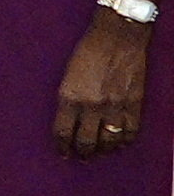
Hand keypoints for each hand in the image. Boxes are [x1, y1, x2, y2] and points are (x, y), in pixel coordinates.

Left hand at [59, 11, 151, 162]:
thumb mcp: (67, 76)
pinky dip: (125, 142)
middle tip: (80, 158)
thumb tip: (69, 121)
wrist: (117, 37)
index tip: (63, 153)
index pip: (62, 133)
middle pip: (85, 142)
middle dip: (82, 153)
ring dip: (103, 151)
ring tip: (99, 154)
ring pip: (109, 141)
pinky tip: (120, 144)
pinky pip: (130, 132)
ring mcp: (114, 107)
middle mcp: (90, 106)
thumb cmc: (88, 51)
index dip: (62, 147)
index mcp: (69, 97)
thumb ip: (67, 99)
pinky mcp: (134, 104)